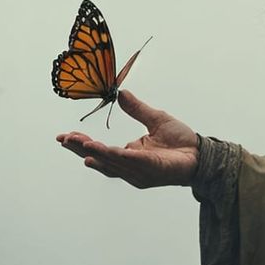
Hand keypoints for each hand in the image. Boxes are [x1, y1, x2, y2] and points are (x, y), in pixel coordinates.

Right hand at [55, 90, 198, 188]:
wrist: (202, 154)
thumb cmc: (181, 141)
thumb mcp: (155, 119)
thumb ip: (137, 108)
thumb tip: (121, 93)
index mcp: (129, 156)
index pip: (101, 151)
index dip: (82, 144)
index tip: (64, 136)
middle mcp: (130, 167)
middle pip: (99, 159)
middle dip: (80, 149)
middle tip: (63, 139)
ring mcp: (139, 172)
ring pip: (110, 162)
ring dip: (93, 152)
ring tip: (77, 142)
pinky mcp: (150, 170)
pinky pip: (128, 162)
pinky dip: (113, 156)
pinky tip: (99, 151)